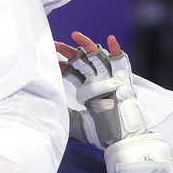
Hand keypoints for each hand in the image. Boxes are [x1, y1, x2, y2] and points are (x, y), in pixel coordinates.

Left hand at [56, 31, 148, 147]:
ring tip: (75, 35)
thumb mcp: (79, 124)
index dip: (63, 66)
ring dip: (87, 45)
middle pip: (83, 61)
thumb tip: (48, 109)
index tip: (51, 61)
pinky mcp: (124, 80)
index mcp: (90, 90)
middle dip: (69, 52)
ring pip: (99, 57)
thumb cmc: (103, 133)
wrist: (122, 138)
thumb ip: (66, 116)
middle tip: (55, 44)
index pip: (74, 73)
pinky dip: (117, 50)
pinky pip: (121, 61)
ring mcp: (112, 79)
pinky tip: (111, 40)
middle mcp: (100, 81)